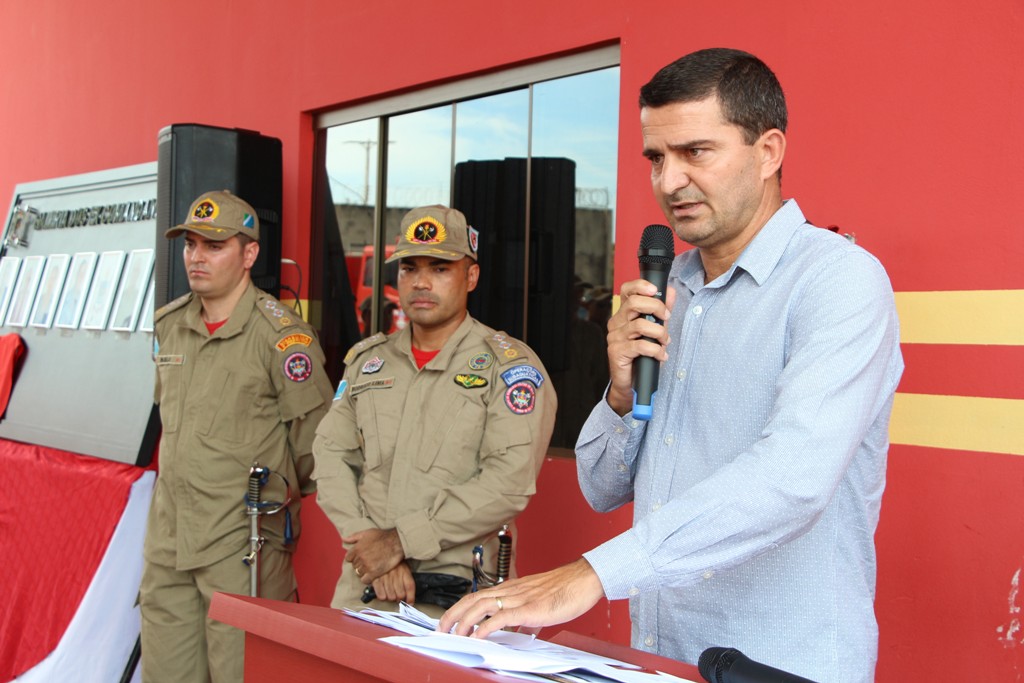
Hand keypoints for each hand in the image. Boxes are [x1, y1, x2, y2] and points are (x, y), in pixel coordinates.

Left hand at [343, 528, 404, 583]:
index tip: (361, 557)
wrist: (397, 542)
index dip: (354, 558)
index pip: (348, 558)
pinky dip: (367, 579)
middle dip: (360, 564)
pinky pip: (365, 580)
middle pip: (354, 566)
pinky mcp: (374, 573)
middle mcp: (360, 558)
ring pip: (359, 573)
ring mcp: (367, 566)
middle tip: (368, 562)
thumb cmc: (383, 536)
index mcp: (357, 548)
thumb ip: (354, 537)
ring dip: (364, 571)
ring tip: (371, 568)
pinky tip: (372, 575)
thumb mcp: (367, 533)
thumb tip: (344, 539)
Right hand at [370, 562, 416, 603]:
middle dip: (399, 598)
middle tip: (396, 595)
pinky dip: (382, 596)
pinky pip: (381, 595)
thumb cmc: (391, 561)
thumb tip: (408, 596)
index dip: (411, 597)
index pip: (410, 587)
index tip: (410, 603)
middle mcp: (395, 574)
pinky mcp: (375, 579)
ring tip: (389, 592)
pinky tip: (382, 592)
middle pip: (400, 595)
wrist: (378, 551)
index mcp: (404, 570)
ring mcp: (385, 577)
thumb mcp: (402, 566)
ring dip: (390, 597)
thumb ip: (406, 579)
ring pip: (391, 597)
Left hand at [436, 558, 604, 638]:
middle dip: (453, 614)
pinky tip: (477, 636)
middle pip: (473, 599)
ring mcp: (519, 598)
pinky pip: (500, 617)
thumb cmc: (566, 589)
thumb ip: (529, 617)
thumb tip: (524, 631)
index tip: (450, 620)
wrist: (584, 579)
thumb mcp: (541, 604)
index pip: (478, 595)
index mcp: (512, 589)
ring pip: (481, 606)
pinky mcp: (529, 608)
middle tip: (441, 628)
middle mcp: (511, 591)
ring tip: (453, 634)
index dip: (460, 607)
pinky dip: (485, 627)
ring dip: (464, 621)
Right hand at [605, 279, 675, 414]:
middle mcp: (616, 323)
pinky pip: (640, 345)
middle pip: (634, 303)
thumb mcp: (655, 330)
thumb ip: (661, 312)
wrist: (631, 383)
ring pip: (639, 324)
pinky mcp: (617, 352)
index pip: (626, 291)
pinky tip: (661, 355)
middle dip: (656, 307)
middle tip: (666, 318)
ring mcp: (615, 337)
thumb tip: (671, 292)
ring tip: (665, 342)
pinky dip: (656, 350)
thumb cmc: (642, 355)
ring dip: (659, 333)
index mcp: (624, 314)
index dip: (640, 286)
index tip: (655, 290)